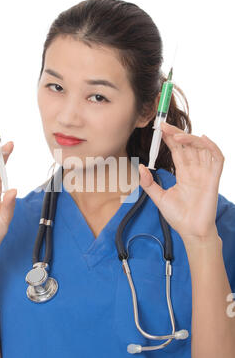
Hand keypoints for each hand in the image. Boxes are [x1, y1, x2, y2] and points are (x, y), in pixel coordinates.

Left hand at [138, 122, 224, 240]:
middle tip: (163, 126)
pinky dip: (211, 147)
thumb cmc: (178, 217)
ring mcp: (205, 173)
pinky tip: (202, 139)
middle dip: (177, 134)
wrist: (191, 232)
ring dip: (190, 138)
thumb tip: (140, 168)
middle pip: (188, 146)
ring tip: (176, 135)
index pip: (177, 150)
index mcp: (184, 173)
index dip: (170, 138)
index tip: (159, 129)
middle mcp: (195, 170)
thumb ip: (149, 183)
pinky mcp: (213, 179)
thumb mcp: (159, 198)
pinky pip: (217, 159)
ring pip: (201, 148)